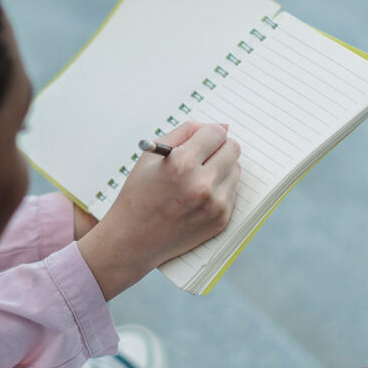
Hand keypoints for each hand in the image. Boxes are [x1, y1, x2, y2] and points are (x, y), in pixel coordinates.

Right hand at [77, 121, 240, 299]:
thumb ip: (184, 133)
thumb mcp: (151, 157)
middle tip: (203, 156)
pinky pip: (232, 192)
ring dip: (221, 169)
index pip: (217, 133)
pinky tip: (197, 198)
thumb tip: (220, 127)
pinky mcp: (220, 220)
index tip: (202, 140)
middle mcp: (202, 184)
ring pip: (235, 170)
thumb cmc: (138, 195)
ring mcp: (214, 205)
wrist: (132, 240)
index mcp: (182, 164)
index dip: (208, 134)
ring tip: (197, 179)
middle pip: (233, 149)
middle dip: (219, 148)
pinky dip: (219, 190)